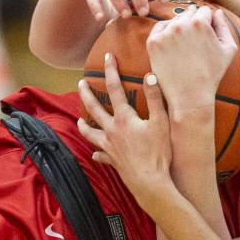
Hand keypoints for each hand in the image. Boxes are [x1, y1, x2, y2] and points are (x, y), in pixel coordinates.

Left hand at [77, 53, 173, 204]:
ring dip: (84, 125)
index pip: (115, 89)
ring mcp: (110, 147)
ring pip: (91, 133)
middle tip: (81, 84)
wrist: (150, 183)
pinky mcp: (112, 161)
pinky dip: (97, 154)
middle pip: (95, 109)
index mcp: (124, 119)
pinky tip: (95, 154)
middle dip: (87, 94)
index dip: (111, 71)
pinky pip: (101, 156)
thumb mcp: (161, 122)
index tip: (107, 57)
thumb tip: (150, 75)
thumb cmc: (158, 153)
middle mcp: (112, 131)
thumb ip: (154, 98)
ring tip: (79, 120)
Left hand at [146, 5, 238, 115]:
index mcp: (201, 23)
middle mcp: (181, 25)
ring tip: (185, 46)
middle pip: (188, 13)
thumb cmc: (212, 75)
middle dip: (193, 23)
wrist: (190, 96)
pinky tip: (172, 44)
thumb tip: (216, 12)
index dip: (207, 21)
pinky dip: (165, 33)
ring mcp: (165, 33)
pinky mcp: (153, 43)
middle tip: (195, 41)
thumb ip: (224, 26)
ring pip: (173, 20)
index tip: (206, 34)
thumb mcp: (228, 50)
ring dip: (179, 27)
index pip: (204, 10)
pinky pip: (159, 28)